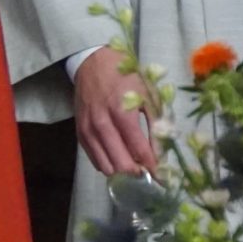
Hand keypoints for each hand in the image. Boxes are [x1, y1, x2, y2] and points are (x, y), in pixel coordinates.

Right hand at [72, 48, 157, 177]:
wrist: (93, 62)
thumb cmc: (126, 77)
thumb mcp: (148, 96)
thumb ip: (156, 125)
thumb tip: (161, 154)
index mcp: (122, 112)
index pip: (139, 150)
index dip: (153, 167)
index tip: (163, 179)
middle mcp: (102, 124)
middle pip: (121, 163)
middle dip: (137, 173)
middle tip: (149, 174)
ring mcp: (88, 129)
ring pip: (105, 165)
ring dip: (121, 172)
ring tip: (134, 169)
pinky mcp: (79, 132)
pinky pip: (94, 159)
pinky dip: (107, 165)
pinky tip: (118, 161)